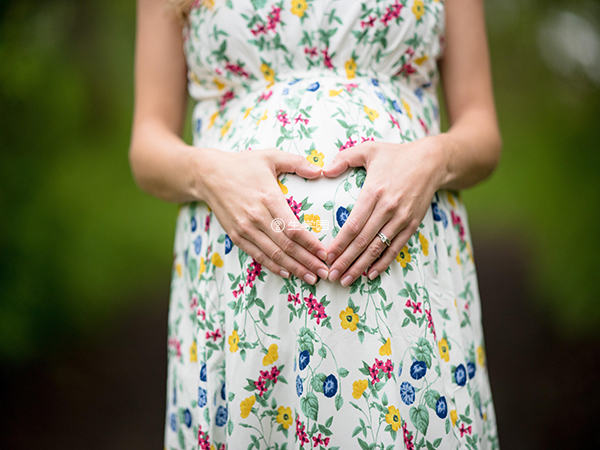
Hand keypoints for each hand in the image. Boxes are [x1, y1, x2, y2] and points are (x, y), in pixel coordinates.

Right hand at [197, 147, 329, 283]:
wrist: (207, 175)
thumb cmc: (243, 164)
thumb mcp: (271, 156)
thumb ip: (297, 162)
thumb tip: (320, 170)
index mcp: (268, 198)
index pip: (293, 228)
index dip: (311, 244)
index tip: (325, 253)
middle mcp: (256, 217)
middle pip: (286, 246)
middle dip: (307, 261)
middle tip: (324, 272)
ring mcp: (245, 229)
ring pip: (273, 254)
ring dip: (294, 268)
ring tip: (311, 278)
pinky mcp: (236, 236)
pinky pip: (257, 255)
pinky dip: (273, 266)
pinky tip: (287, 273)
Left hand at [321, 136, 446, 285]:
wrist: (432, 161)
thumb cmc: (396, 155)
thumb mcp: (368, 149)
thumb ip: (344, 158)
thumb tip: (323, 171)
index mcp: (374, 191)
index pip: (353, 224)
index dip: (339, 243)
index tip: (326, 256)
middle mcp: (388, 208)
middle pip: (363, 241)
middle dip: (346, 261)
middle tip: (332, 275)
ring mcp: (401, 218)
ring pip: (378, 248)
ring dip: (361, 266)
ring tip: (347, 280)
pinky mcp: (412, 224)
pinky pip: (395, 248)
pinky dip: (383, 263)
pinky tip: (371, 274)